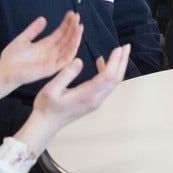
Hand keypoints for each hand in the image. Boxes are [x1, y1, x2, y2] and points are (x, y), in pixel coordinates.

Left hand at [0, 13, 82, 110]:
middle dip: (73, 27)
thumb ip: (33, 30)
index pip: (60, 33)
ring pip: (69, 47)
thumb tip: (43, 18)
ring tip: (79, 25)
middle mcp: (52, 52)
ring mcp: (53, 60)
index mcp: (46, 45)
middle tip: (77, 15)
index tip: (72, 13)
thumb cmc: (11, 58)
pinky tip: (76, 40)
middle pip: (67, 38)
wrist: (4, 71)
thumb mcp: (23, 39)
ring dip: (76, 36)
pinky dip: (72, 49)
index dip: (67, 23)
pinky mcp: (52, 68)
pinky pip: (66, 59)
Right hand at [16, 44, 130, 153]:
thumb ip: (66, 74)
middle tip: (126, 46)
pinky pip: (106, 85)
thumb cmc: (46, 107)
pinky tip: (101, 62)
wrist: (46, 125)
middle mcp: (95, 99)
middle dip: (122, 61)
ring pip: (112, 82)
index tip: (118, 48)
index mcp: (87, 95)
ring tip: (118, 52)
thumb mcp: (51, 89)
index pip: (108, 76)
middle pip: (115, 79)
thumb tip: (79, 61)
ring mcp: (96, 101)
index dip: (115, 61)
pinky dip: (108, 72)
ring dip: (117, 67)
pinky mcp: (93, 101)